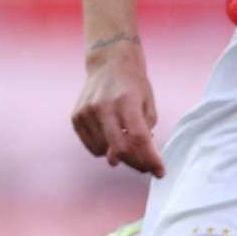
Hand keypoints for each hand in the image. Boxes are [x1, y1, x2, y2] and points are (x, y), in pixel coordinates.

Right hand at [71, 36, 165, 177]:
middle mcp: (104, 105)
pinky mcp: (76, 117)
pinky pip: (92, 147)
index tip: (160, 172)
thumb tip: (136, 158)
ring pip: (105, 151)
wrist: (109, 63)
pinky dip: (104, 149)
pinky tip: (110, 136)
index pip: (139, 137)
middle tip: (146, 167)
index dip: (151, 158)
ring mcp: (87, 111)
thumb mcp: (147, 103)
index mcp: (126, 100)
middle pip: (119, 148)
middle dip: (136, 163)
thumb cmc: (133, 86)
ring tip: (125, 139)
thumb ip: (144, 131)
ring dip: (119, 153)